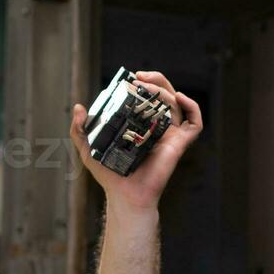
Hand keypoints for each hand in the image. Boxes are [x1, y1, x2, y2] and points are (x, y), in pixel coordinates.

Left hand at [69, 71, 202, 211]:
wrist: (124, 195)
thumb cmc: (109, 175)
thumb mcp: (87, 149)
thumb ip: (79, 129)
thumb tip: (78, 107)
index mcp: (139, 125)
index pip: (146, 97)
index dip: (142, 83)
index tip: (129, 78)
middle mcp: (157, 127)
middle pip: (164, 94)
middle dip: (155, 80)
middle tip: (138, 78)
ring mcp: (170, 134)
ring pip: (176, 103)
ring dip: (164, 89)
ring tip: (145, 87)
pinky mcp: (179, 143)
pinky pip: (195, 123)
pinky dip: (192, 106)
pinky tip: (179, 96)